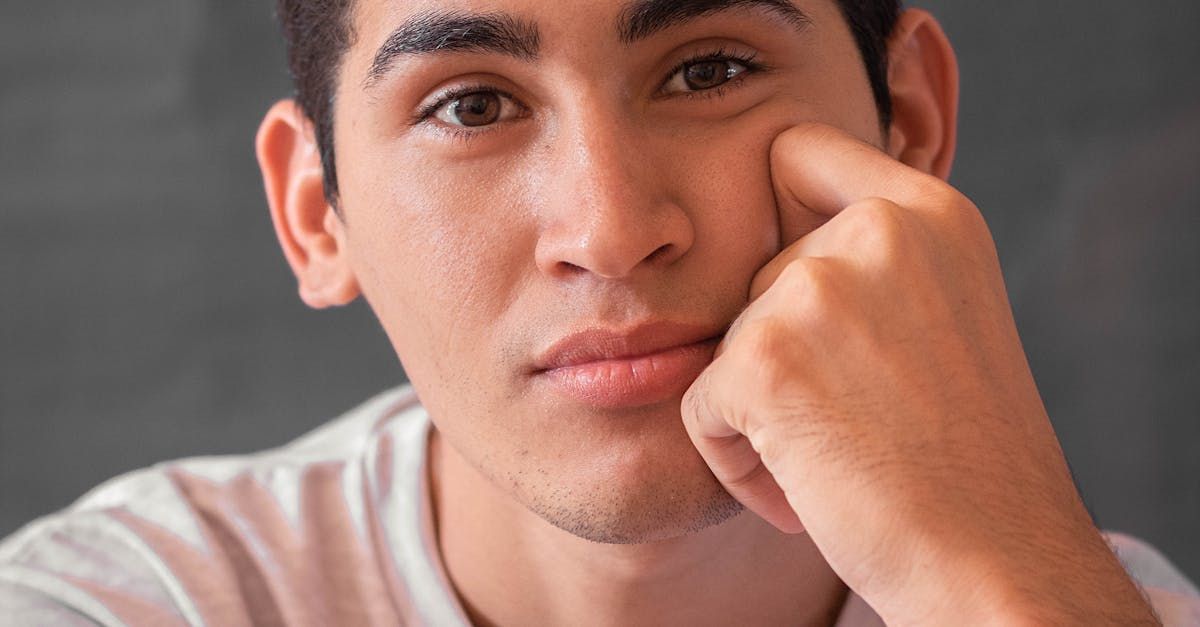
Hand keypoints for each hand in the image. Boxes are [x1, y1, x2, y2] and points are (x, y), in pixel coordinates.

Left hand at [681, 123, 1156, 623]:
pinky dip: (733, 458)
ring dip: (758, 410)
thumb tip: (761, 242)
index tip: (792, 286)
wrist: (995, 562)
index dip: (773, 209)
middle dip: (778, 349)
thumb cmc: (967, 459)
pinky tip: (801, 493)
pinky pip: (699, 403)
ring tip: (831, 460)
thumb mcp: (943, 317)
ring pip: (725, 340)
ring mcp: (816, 290)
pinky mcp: (762, 358)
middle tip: (845, 421)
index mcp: (929, 213)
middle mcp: (876, 233)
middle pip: (755, 270)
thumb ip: (867, 263)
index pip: (795, 150)